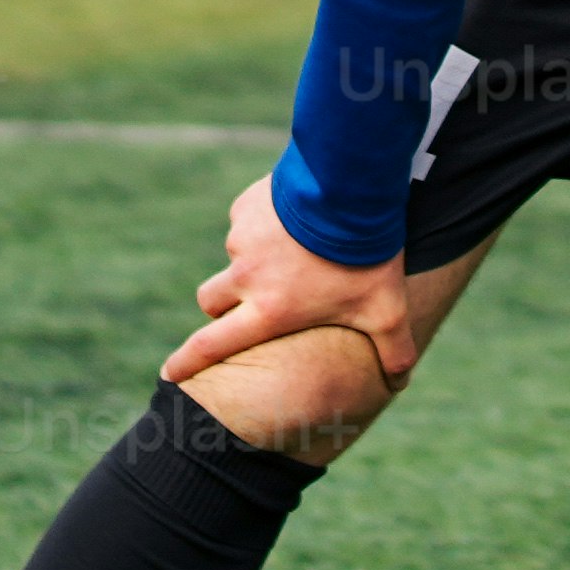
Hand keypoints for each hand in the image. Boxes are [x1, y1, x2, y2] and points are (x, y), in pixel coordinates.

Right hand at [162, 173, 427, 395]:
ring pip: (234, 258)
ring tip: (297, 250)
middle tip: (248, 305)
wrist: (351, 188)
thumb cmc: (366, 257)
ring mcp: (241, 239)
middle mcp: (245, 278)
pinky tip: (297, 218)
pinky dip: (264, 224)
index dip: (187, 365)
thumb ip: (393, 350)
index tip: (169, 375)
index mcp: (268, 311)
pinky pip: (246, 221)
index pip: (212, 347)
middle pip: (209, 302)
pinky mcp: (245, 207)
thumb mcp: (387, 310)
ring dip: (254, 260)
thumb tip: (400, 382)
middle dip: (220, 309)